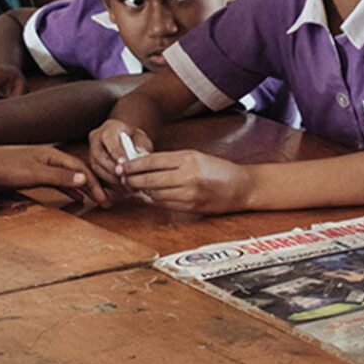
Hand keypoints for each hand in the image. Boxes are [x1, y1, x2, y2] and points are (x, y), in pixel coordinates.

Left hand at [0, 145, 107, 206]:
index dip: (95, 183)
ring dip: (82, 188)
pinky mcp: (31, 175)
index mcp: (52, 154)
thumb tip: (84, 179)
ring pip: (68, 177)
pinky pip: (57, 182)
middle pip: (77, 171)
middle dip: (93, 185)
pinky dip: (68, 190)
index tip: (104, 198)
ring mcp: (40, 166)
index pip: (81, 168)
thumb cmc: (3, 167)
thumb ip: (59, 176)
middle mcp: (49, 158)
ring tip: (94, 200)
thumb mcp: (33, 174)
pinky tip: (74, 198)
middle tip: (106, 201)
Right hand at [88, 118, 151, 187]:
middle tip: (126, 180)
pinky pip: (96, 177)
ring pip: (96, 168)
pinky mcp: (90, 166)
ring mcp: (91, 153)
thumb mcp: (142, 139)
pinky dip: (109, 186)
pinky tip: (123, 191)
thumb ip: (142, 146)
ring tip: (128, 188)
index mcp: (109, 128)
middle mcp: (96, 139)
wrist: (127, 142)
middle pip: (99, 156)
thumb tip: (142, 155)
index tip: (124, 164)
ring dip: (112, 180)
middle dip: (113, 170)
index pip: (109, 140)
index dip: (116, 153)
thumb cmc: (136, 140)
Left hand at [120, 150, 253, 214]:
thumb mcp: (196, 156)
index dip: (133, 165)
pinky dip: (154, 199)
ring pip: (154, 193)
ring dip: (142, 191)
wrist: (242, 187)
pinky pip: (164, 204)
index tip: (122, 165)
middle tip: (121, 178)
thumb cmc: (219, 169)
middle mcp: (187, 176)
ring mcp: (188, 193)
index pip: (152, 161)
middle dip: (132, 179)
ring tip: (135, 186)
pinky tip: (150, 195)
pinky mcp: (190, 207)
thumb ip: (171, 160)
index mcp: (188, 158)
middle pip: (149, 179)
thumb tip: (144, 163)